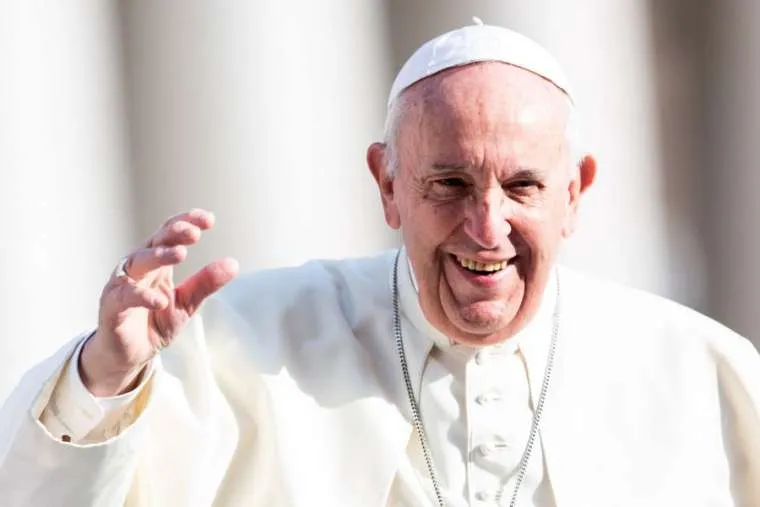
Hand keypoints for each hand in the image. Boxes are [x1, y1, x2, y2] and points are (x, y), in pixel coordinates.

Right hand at [80, 209, 238, 396]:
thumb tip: (233, 264)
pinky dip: (141, 296)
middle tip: (194, 232)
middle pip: (154, 241)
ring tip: (180, 254)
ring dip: (158, 256)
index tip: (209, 219)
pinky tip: (159, 301)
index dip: (186, 222)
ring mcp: (122, 285)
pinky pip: (124, 297)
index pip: (170, 234)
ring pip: (137, 262)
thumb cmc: (154, 322)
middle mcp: (138, 268)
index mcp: (157, 263)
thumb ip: (205, 283)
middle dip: (173, 234)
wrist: (131, 354)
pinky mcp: (112, 307)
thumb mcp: (187, 303)